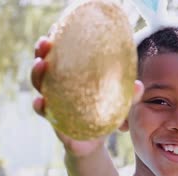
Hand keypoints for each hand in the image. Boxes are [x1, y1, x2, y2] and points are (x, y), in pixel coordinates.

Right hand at [30, 36, 142, 157]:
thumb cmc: (103, 116)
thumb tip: (140, 85)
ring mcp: (54, 105)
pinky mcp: (55, 122)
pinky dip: (41, 106)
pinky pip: (44, 113)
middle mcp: (57, 89)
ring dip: (37, 75)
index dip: (54, 44)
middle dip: (41, 53)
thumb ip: (129, 94)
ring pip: (40, 87)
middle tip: (44, 43)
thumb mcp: (117, 103)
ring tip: (41, 64)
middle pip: (44, 68)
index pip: (59, 57)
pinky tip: (41, 101)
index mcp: (71, 79)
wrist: (95, 144)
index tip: (54, 29)